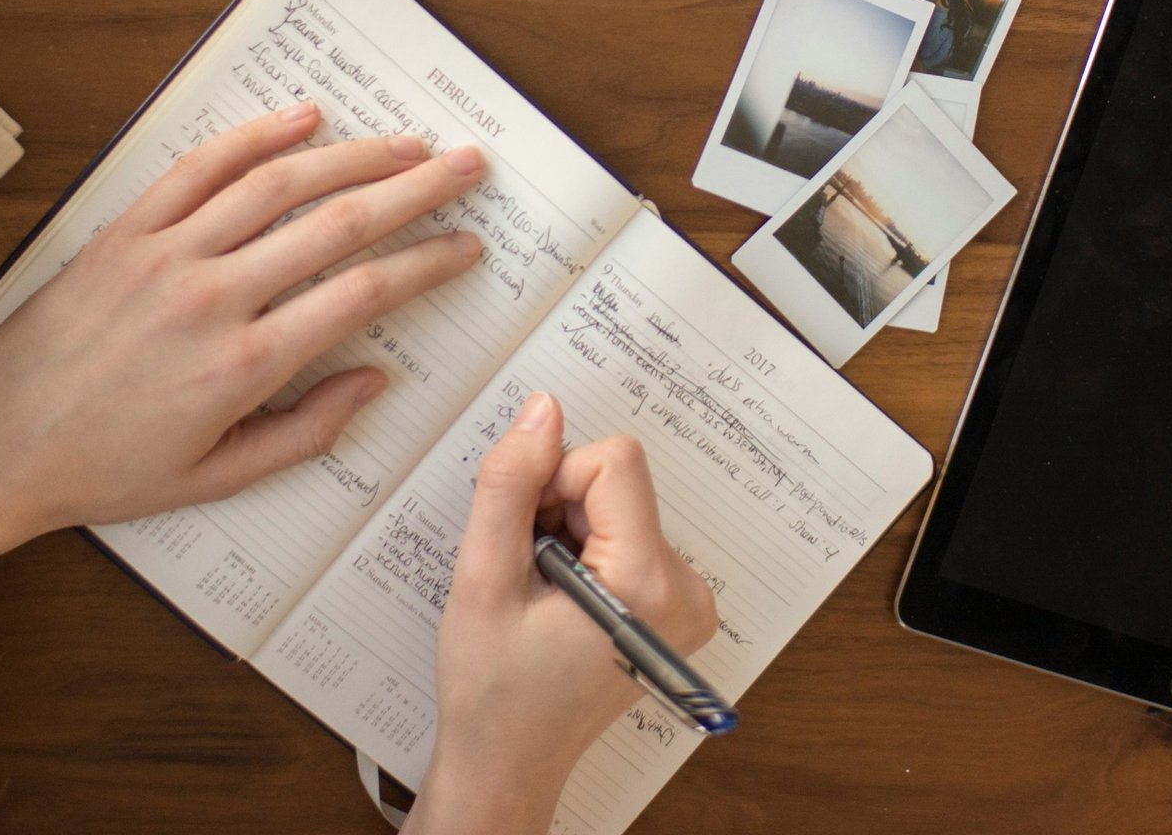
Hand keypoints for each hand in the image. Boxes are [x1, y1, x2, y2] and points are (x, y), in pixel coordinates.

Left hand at [0, 102, 482, 652]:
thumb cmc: (108, 469)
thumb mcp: (218, 477)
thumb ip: (307, 429)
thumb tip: (376, 379)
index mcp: (242, 365)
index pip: (362, 294)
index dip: (425, 263)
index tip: (465, 246)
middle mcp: (212, 297)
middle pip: (337, 223)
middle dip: (415, 189)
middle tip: (466, 165)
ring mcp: (166, 254)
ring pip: (278, 184)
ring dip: (353, 155)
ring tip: (406, 142)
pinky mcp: (127, 230)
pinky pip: (199, 168)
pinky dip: (255, 135)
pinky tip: (303, 117)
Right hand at [410, 393, 717, 834]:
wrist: (509, 762)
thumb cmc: (492, 687)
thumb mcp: (483, 578)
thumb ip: (510, 484)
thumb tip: (543, 409)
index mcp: (649, 583)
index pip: (614, 461)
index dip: (554, 482)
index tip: (526, 536)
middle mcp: (687, 588)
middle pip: (617, 479)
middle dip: (559, 507)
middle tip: (528, 571)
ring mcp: (687, 598)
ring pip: (618, 499)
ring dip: (568, 527)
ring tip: (541, 590)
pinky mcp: (674, 600)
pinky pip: (627, 527)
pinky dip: (585, 545)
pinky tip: (560, 596)